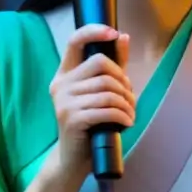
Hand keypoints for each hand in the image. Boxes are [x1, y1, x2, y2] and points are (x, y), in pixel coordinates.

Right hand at [49, 24, 133, 178]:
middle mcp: (60, 84)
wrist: (74, 159)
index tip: (113, 33)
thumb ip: (112, 66)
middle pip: (100, 64)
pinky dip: (123, 115)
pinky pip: (107, 108)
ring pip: (108, 88)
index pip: (74, 41)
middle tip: (129, 98)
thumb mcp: (100, 92)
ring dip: (127, 102)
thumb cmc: (90, 123)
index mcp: (65, 74)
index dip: (93, 32)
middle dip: (122, 80)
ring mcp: (64, 101)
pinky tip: (127, 123)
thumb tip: (123, 36)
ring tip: (130, 113)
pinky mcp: (72, 118)